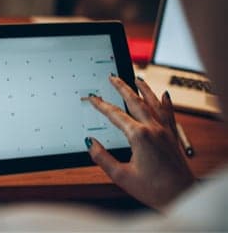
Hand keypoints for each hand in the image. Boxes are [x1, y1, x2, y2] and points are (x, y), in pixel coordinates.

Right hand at [86, 76, 194, 209]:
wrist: (181, 195)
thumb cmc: (153, 189)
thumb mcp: (121, 176)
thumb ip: (102, 157)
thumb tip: (90, 143)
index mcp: (139, 136)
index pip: (115, 114)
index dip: (101, 105)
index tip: (92, 97)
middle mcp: (153, 129)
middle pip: (135, 101)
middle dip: (122, 87)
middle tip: (113, 77)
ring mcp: (165, 131)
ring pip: (153, 103)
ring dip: (143, 89)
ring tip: (136, 78)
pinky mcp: (173, 136)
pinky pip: (169, 113)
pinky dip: (165, 102)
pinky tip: (164, 94)